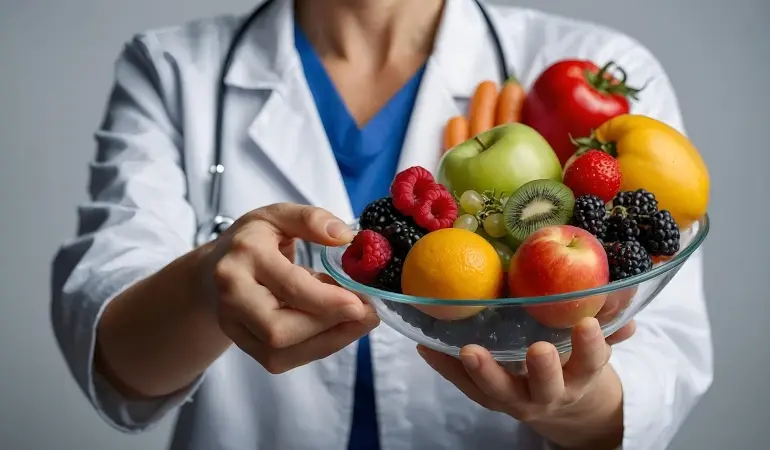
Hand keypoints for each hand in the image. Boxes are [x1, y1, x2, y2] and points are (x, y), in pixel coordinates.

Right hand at [204, 203, 378, 373]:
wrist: (214, 269)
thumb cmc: (254, 241)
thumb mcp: (279, 216)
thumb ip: (311, 219)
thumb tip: (344, 236)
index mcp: (245, 255)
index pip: (289, 286)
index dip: (328, 300)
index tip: (361, 302)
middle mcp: (233, 293)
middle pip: (278, 329)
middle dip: (328, 326)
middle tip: (366, 312)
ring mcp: (233, 324)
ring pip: (280, 353)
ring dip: (328, 341)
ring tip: (358, 322)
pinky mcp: (243, 345)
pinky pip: (281, 360)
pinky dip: (316, 348)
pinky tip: (336, 330)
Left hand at [418, 317, 634, 447]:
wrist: (561, 403)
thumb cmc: (575, 360)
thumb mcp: (595, 342)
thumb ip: (609, 318)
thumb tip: (628, 290)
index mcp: (580, 376)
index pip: (591, 363)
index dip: (591, 346)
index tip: (587, 324)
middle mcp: (549, 393)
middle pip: (546, 388)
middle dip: (543, 371)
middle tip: (538, 349)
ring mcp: (515, 399)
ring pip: (499, 392)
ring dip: (483, 372)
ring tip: (468, 350)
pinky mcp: (487, 397)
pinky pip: (464, 385)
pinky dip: (444, 366)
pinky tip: (426, 345)